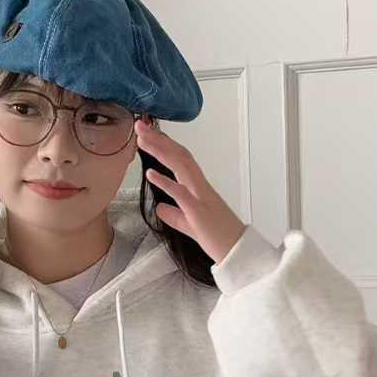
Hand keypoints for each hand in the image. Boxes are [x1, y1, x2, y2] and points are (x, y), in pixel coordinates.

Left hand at [135, 118, 247, 264]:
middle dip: (159, 139)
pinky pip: (181, 193)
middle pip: (179, 155)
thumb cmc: (216, 237)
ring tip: (142, 139)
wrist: (235, 251)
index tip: (148, 134)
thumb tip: (160, 207)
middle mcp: (199, 186)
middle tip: (140, 124)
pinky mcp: (198, 211)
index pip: (180, 159)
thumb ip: (174, 215)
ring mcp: (200, 196)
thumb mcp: (189, 225)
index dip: (164, 144)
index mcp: (198, 187)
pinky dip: (166, 182)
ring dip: (161, 151)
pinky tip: (151, 174)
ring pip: (180, 165)